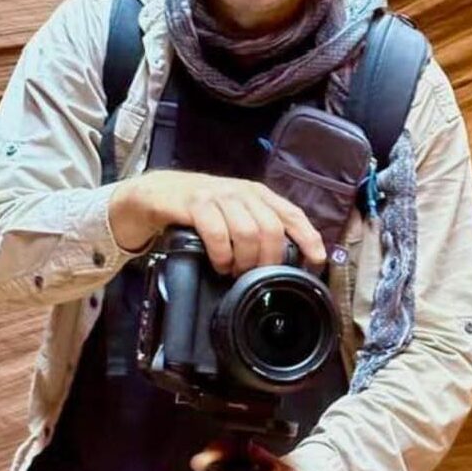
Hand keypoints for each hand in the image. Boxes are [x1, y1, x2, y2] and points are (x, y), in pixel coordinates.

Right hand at [109, 170, 325, 275]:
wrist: (155, 194)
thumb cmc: (199, 210)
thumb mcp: (233, 214)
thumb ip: (256, 229)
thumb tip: (285, 262)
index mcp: (258, 194)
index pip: (292, 214)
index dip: (308, 237)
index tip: (316, 260)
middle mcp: (242, 192)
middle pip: (272, 229)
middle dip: (268, 261)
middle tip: (257, 278)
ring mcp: (219, 196)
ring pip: (248, 233)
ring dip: (244, 261)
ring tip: (234, 272)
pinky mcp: (196, 203)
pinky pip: (218, 233)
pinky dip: (222, 255)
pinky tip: (218, 263)